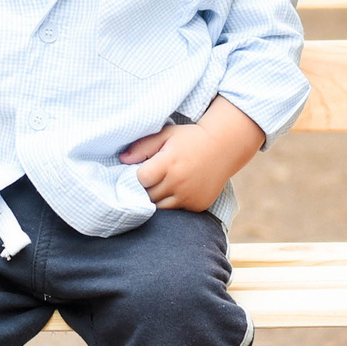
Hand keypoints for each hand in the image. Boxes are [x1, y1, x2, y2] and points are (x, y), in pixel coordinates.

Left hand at [119, 97, 265, 211]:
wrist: (224, 147)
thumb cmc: (191, 138)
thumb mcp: (166, 135)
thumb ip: (143, 146)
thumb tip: (122, 160)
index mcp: (169, 163)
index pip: (141, 179)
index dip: (139, 175)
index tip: (144, 169)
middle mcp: (178, 182)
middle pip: (148, 195)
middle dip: (146, 187)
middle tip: (152, 177)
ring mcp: (189, 197)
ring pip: (160, 206)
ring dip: (157, 198)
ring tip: (163, 184)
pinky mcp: (197, 206)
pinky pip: (176, 210)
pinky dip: (173, 202)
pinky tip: (178, 189)